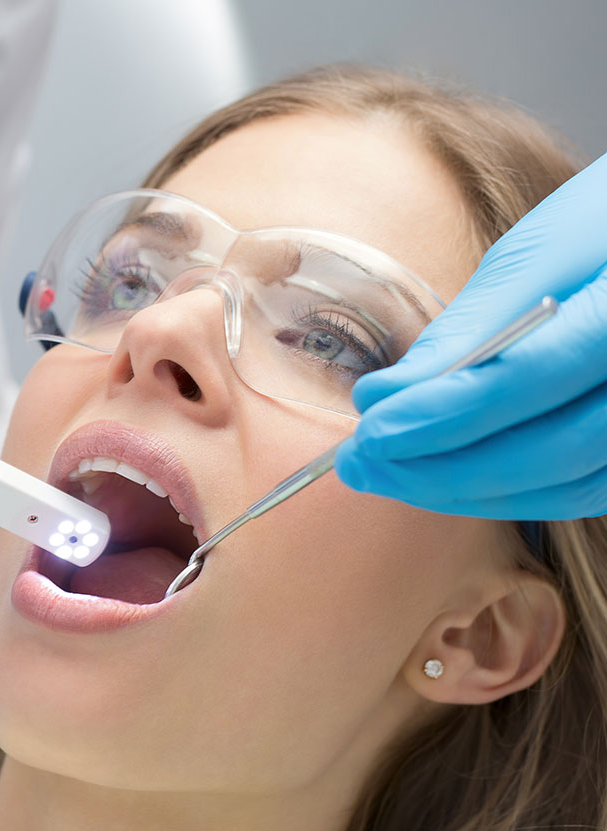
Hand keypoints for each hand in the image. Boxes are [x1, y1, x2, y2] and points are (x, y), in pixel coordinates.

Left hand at [335, 151, 606, 519]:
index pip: (533, 376)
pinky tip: (440, 478)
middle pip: (553, 451)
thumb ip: (469, 329)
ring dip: (463, 491)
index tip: (369, 431)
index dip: (443, 414)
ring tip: (384, 473)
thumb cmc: (602, 227)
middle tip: (359, 464)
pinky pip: (577, 490)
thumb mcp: (540, 252)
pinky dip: (502, 492)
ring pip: (565, 486)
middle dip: (441, 469)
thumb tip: (380, 398)